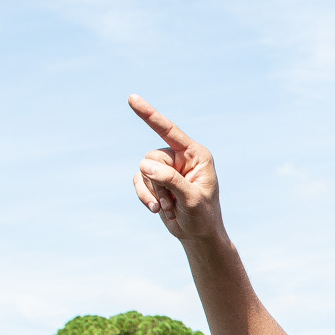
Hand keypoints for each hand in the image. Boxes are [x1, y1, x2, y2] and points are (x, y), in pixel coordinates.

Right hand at [128, 95, 223, 243]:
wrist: (197, 235)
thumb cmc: (202, 216)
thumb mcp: (191, 198)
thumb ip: (170, 180)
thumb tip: (144, 166)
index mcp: (195, 155)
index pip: (169, 131)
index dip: (150, 115)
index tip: (132, 99)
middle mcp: (180, 157)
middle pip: (152, 157)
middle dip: (158, 182)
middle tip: (173, 201)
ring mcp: (166, 168)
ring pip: (143, 169)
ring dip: (153, 192)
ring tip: (169, 206)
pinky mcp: (155, 180)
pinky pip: (138, 180)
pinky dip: (144, 195)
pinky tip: (156, 209)